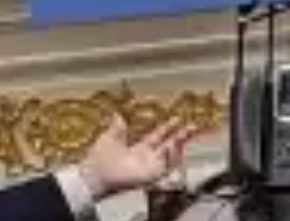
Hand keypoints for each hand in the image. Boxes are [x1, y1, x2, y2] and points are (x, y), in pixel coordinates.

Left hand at [78, 114, 194, 199]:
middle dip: (181, 136)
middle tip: (193, 125)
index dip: (168, 127)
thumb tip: (117, 113)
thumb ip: (118, 126)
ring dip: (178, 145)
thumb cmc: (100, 157)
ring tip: (184, 133)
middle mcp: (146, 158)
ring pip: (171, 157)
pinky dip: (170, 156)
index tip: (177, 118)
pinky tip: (171, 145)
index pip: (158, 136)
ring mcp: (150, 167)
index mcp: (138, 148)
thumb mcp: (110, 135)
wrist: (96, 173)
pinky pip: (166, 167)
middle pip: (169, 146)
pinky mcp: (151, 176)